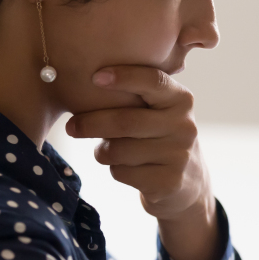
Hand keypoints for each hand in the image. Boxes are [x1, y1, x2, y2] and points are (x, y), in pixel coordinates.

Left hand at [66, 65, 221, 259]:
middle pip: (125, 121)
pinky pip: (122, 172)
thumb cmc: (159, 136)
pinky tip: (126, 168)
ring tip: (107, 150)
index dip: (124, 77)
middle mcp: (184, 126)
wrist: (187, 181)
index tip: (95, 77)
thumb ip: (136, 96)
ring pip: (119, 150)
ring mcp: (179, 155)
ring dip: (102, 151)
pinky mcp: (169, 182)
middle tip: (71, 126)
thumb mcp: (159, 111)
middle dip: (91, 123)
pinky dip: (115, 170)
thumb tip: (85, 86)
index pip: (153, 81)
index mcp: (181, 100)